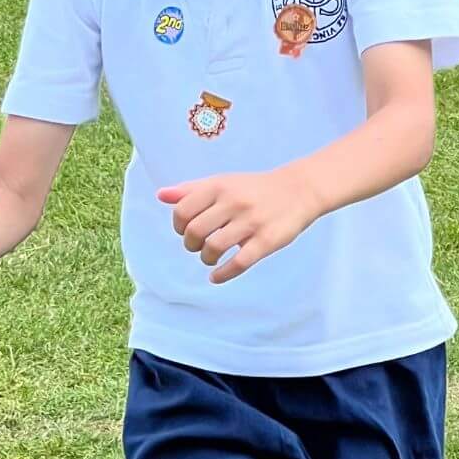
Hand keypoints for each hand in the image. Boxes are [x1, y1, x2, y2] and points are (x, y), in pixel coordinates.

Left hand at [157, 168, 316, 284]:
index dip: (178, 226)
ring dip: (206, 258)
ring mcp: (251, 222)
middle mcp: (234, 202)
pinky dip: (222, 274)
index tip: (186, 231)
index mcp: (219, 186)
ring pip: (214, 248)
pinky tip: (216, 276)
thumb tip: (161, 195)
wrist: (297, 191)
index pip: (183, 211)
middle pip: (195, 231)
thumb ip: (191, 190)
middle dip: (191, 244)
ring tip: (210, 257)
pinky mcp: (267, 241)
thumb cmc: (253, 189)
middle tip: (198, 246)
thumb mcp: (222, 182)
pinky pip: (238, 263)